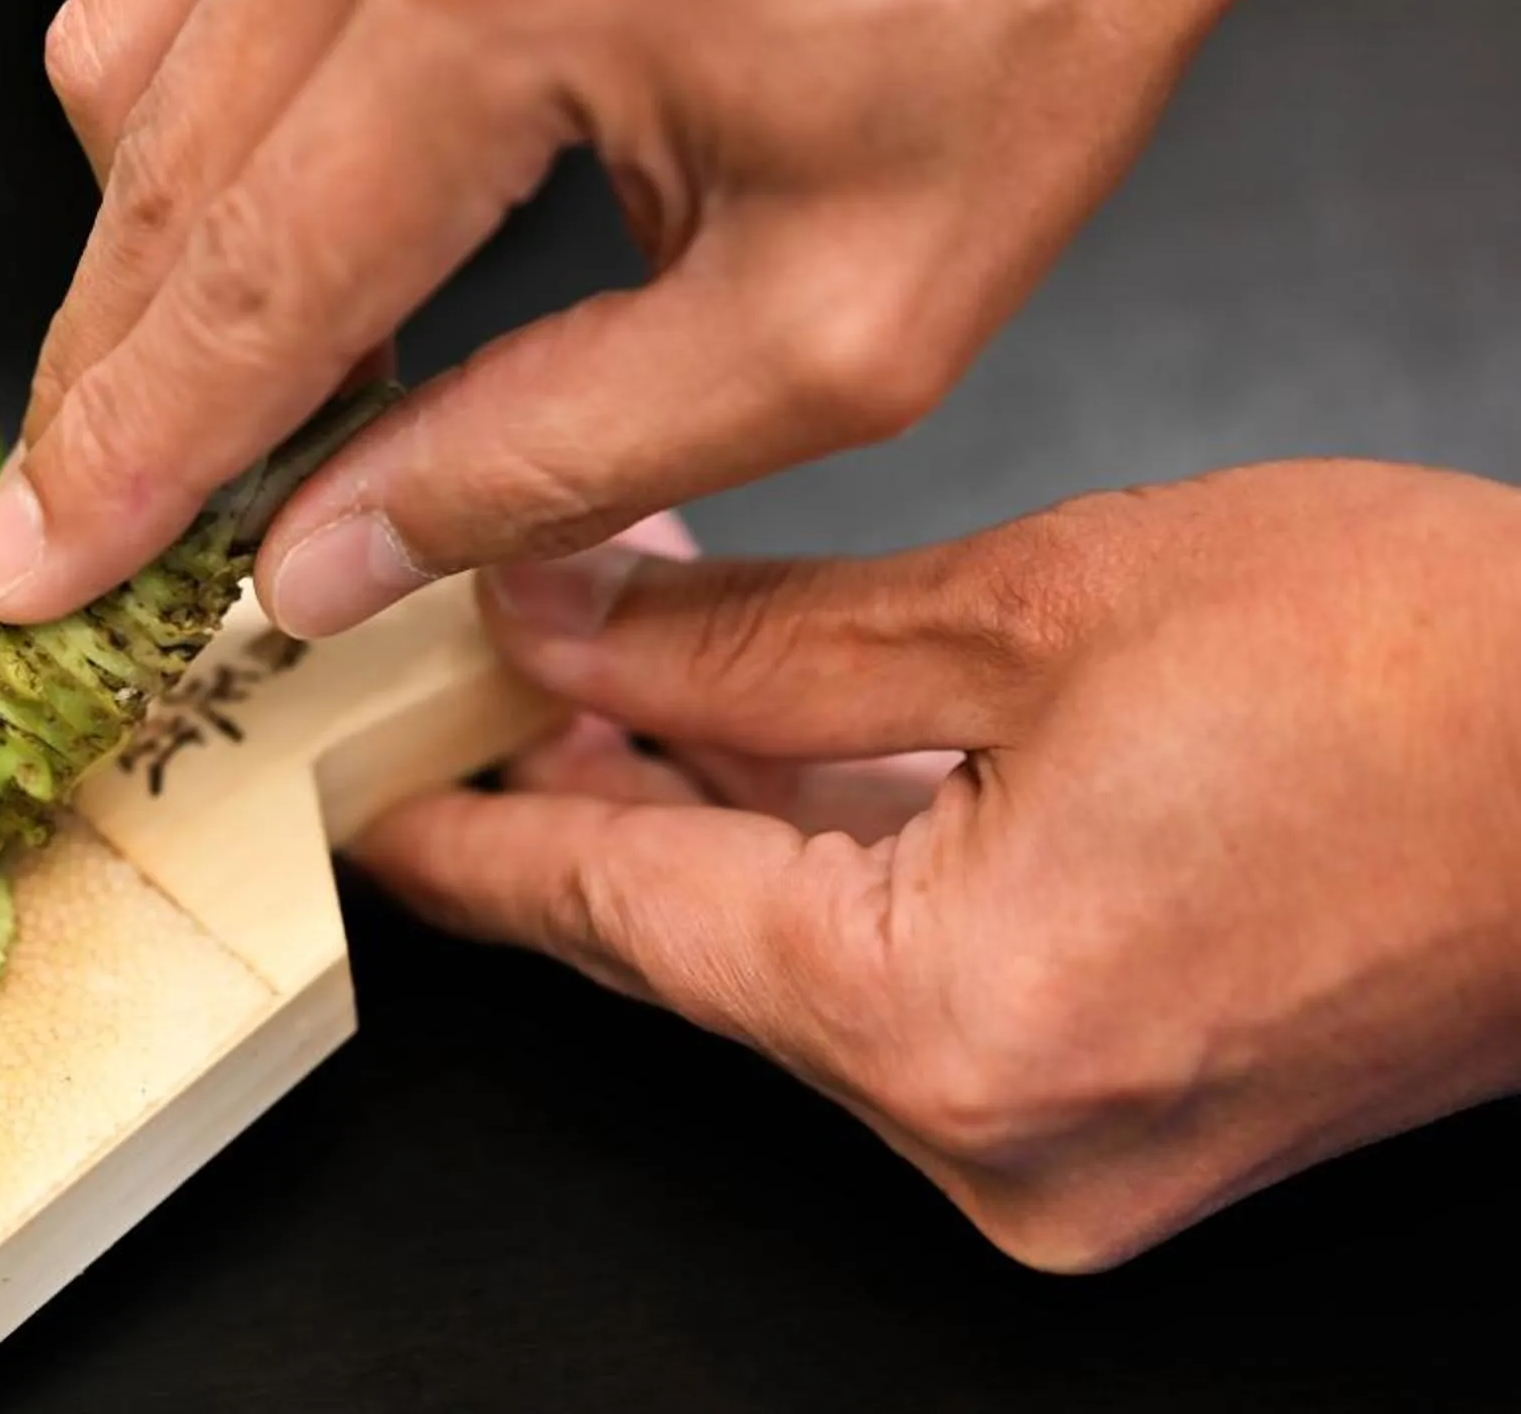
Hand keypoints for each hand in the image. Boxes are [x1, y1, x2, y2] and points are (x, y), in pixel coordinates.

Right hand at [0, 0, 1520, 635]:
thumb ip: (546, 459)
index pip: (253, 280)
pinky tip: (340, 123)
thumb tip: (310, 561)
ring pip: (127, 41)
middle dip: (122, 366)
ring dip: (168, 218)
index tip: (20, 579)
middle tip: (118, 506)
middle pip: (148, 163)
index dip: (126, 464)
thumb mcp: (842, 327)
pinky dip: (222, 60)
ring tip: (293, 318)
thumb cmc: (1013, 0)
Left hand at [357, 461, 1520, 1270]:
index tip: (352, 793)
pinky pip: (905, 996)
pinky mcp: (1121, 1131)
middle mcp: (997, 1143)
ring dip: (700, 824)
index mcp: (949, 1023)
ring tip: (604, 667)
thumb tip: (565, 630)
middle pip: (693, 955)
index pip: (611, 922)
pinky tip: (759, 751)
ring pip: (797, 971)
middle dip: (577, 799)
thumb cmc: (1425, 679)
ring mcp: (1067, 1162)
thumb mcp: (1028, 605)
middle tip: (471, 671)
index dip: (458, 837)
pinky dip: (826, 874)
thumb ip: (751, 644)